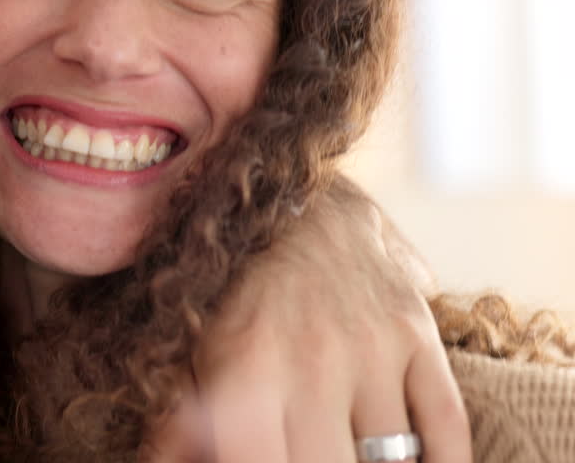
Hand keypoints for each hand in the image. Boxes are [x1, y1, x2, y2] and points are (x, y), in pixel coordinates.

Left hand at [150, 177, 469, 462]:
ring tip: (351, 453)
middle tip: (306, 450)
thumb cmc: (225, 284)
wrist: (281, 190)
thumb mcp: (189, 343)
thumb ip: (178, 417)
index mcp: (246, 366)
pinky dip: (440, 460)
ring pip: (392, 459)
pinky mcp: (416, 332)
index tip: (268, 462)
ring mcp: (372, 345)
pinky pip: (445, 425)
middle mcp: (312, 358)